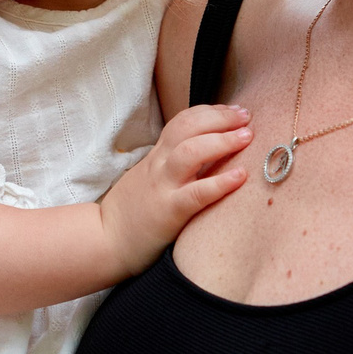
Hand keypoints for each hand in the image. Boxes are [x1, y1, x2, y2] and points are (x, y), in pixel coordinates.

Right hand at [96, 103, 252, 275]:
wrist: (105, 241)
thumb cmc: (132, 213)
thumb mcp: (148, 179)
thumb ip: (170, 165)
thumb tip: (204, 155)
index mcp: (156, 157)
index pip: (182, 122)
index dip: (210, 112)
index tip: (234, 111)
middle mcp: (159, 166)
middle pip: (187, 127)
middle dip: (220, 117)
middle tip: (246, 116)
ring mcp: (163, 187)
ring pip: (190, 152)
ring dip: (222, 141)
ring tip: (246, 137)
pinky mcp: (169, 212)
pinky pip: (196, 193)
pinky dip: (220, 182)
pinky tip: (240, 176)